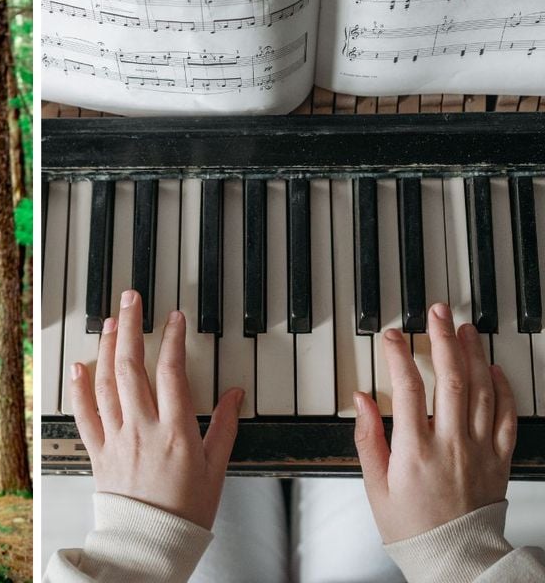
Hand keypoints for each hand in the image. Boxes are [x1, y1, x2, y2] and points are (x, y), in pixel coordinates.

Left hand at [69, 289, 243, 529]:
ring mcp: (116, 438)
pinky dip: (79, 389)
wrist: (150, 545)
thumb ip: (226, 427)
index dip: (172, 338)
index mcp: (175, 431)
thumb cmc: (185, 512)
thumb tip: (236, 395)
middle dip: (130, 326)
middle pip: (131, 366)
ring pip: (106, 382)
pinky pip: (84, 415)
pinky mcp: (98, 452)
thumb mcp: (216, 469)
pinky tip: (79, 366)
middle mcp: (142, 429)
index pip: (171, 371)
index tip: (174, 317)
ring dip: (105, 347)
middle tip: (131, 300)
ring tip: (109, 322)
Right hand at [354, 302, 516, 542]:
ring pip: (482, 390)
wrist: (453, 556)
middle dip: (443, 340)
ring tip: (464, 328)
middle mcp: (450, 444)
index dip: (399, 356)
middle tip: (437, 312)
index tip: (392, 335)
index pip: (408, 389)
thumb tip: (362, 398)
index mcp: (414, 451)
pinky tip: (494, 369)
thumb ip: (367, 437)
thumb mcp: (374, 484)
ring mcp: (478, 449)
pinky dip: (503, 388)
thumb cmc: (410, 525)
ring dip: (473, 354)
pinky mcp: (498, 458)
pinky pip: (506, 416)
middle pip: (451, 379)